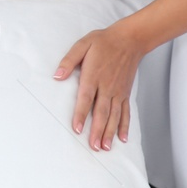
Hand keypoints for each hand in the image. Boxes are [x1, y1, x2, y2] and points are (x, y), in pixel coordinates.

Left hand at [54, 22, 144, 151]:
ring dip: (109, 132)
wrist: (129, 40)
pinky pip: (126, 112)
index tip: (77, 128)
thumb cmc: (104, 42)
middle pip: (101, 112)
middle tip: (93, 146)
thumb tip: (57, 75)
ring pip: (114, 115)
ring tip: (105, 147)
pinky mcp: (126, 93)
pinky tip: (122, 138)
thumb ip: (69, 61)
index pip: (86, 99)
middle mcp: (107, 87)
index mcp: (93, 76)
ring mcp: (118, 91)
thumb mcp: (82, 45)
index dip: (81, 114)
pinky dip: (124, 125)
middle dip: (97, 130)